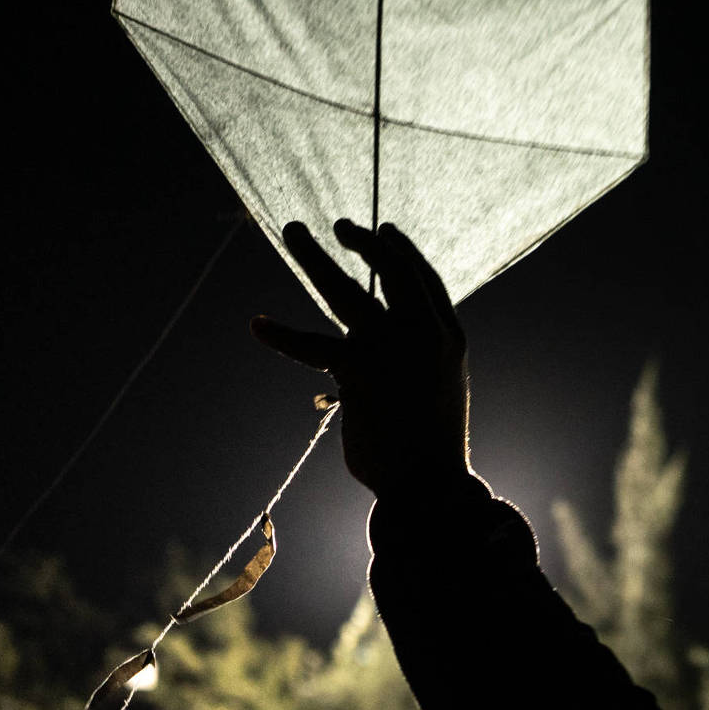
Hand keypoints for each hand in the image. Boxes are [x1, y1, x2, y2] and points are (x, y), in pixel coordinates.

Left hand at [251, 220, 471, 501]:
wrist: (430, 484)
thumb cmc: (432, 447)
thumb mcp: (439, 391)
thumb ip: (414, 362)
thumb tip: (374, 359)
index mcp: (449, 337)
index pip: (424, 279)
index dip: (402, 251)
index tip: (384, 229)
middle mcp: (422, 334)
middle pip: (390, 271)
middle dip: (363, 242)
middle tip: (338, 225)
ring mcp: (390, 348)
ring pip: (346, 290)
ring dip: (314, 258)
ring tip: (294, 232)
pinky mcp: (356, 370)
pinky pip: (311, 346)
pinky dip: (282, 335)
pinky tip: (258, 324)